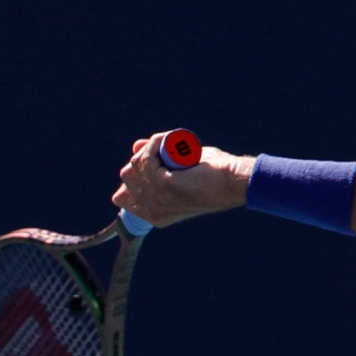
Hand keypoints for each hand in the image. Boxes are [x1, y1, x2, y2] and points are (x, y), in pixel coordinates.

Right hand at [112, 130, 255, 228]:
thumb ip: (157, 161)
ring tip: (170, 143)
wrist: (234, 182)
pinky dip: (156, 143)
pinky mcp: (164, 185)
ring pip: (134, 166)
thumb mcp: (180, 169)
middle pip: (126, 177)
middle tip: (163, 149)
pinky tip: (169, 140)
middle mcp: (152, 212)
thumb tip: (135, 147)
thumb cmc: (212, 176)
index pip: (122, 197)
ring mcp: (157, 200)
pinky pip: (147, 158)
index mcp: (154, 215)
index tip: (152, 161)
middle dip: (140, 158)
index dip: (134, 173)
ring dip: (150, 149)